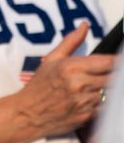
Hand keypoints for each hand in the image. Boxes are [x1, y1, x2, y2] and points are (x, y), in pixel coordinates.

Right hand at [17, 23, 115, 138]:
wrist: (28, 114)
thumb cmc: (39, 86)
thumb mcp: (51, 59)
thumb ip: (71, 41)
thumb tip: (84, 25)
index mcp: (72, 67)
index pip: (109, 62)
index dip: (118, 62)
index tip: (118, 62)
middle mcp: (80, 84)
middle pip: (115, 78)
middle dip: (115, 76)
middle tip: (107, 75)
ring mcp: (85, 102)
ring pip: (113, 93)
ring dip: (111, 90)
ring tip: (98, 88)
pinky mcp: (88, 116)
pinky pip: (107, 108)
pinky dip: (106, 104)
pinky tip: (94, 100)